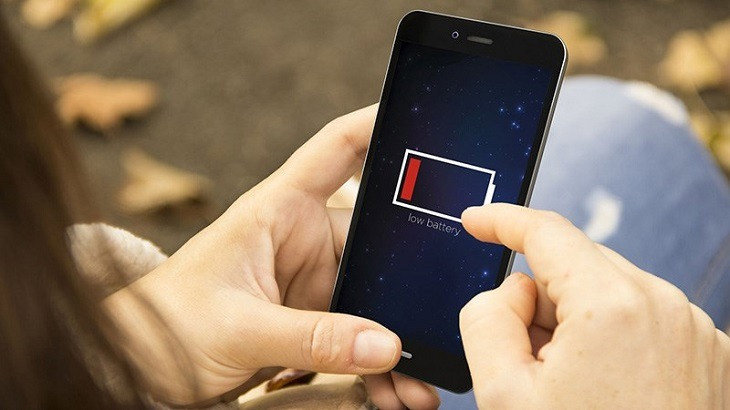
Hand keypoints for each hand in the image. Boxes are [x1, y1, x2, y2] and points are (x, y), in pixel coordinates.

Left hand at [105, 105, 438, 408]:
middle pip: (376, 239)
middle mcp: (302, 239)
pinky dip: (379, 363)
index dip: (379, 125)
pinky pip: (359, 335)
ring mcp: (311, 282)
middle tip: (446, 311)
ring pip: (375, 297)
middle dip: (412, 278)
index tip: (425, 121)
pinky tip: (398, 389)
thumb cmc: (168, 322)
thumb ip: (311, 337)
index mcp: (279, 210)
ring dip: (400, 338)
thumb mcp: (238, 328)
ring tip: (422, 380)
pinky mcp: (312, 319)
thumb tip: (385, 346)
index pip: (337, 150)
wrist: (141, 364)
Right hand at [459, 204, 729, 408]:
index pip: (546, 232)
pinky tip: (600, 389)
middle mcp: (665, 307)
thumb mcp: (503, 393)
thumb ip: (486, 317)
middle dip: (540, 298)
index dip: (501, 221)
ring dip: (575, 323)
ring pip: (608, 292)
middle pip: (577, 266)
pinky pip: (641, 319)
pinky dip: (610, 338)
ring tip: (568, 387)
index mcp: (614, 306)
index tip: (477, 222)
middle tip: (525, 359)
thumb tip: (512, 292)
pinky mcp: (706, 354)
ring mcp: (694, 331)